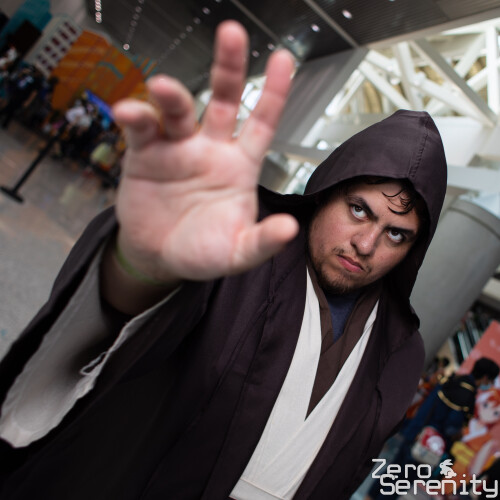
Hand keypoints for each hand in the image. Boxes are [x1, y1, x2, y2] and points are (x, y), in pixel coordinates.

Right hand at [112, 20, 298, 284]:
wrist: (160, 257)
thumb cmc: (204, 251)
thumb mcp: (238, 253)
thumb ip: (262, 242)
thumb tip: (289, 229)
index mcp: (239, 165)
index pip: (262, 123)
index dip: (274, 92)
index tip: (284, 58)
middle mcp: (210, 148)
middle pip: (223, 99)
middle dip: (228, 66)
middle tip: (232, 33)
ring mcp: (177, 148)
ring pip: (178, 109)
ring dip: (170, 95)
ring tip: (161, 89)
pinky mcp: (144, 155)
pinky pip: (141, 129)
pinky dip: (135, 117)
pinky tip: (129, 112)